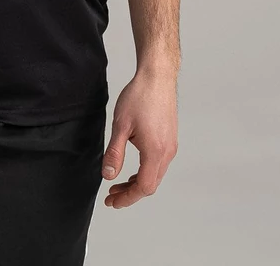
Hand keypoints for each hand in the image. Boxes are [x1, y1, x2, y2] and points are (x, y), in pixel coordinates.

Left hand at [101, 69, 178, 208]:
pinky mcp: (170, 140)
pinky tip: (132, 168)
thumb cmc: (139, 97)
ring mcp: (171, 146)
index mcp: (155, 151)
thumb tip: (108, 176)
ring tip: (118, 184)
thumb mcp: (121, 125)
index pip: (143, 187)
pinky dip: (145, 172)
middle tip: (111, 196)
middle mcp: (167, 152)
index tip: (112, 202)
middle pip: (150, 185)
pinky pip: (158, 164)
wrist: (157, 77)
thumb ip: (115, 153)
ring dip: (137, 183)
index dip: (127, 198)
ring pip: (155, 175)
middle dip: (130, 194)